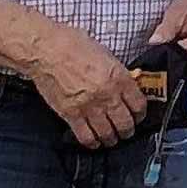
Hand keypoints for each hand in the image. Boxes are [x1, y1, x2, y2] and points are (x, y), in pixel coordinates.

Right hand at [27, 23, 150, 148]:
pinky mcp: (71, 115)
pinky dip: (92, 142)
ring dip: (111, 138)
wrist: (46, 50)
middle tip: (126, 130)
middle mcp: (107, 95)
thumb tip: (125, 85)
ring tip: (111, 138)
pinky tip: (94, 141)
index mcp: (119, 77)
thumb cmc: (72, 45)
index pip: (139, 105)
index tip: (138, 116)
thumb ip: (116, 73)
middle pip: (125, 124)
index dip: (140, 114)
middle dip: (128, 130)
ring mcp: (89, 107)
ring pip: (107, 134)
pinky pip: (86, 136)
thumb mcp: (105, 54)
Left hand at [146, 0, 186, 70]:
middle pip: (186, 66)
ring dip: (175, 64)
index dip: (169, 54)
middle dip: (170, 60)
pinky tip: (178, 55)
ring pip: (186, 73)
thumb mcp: (177, 11)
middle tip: (161, 50)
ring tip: (172, 49)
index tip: (156, 52)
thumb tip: (155, 42)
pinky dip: (181, 66)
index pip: (186, 52)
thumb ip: (167, 27)